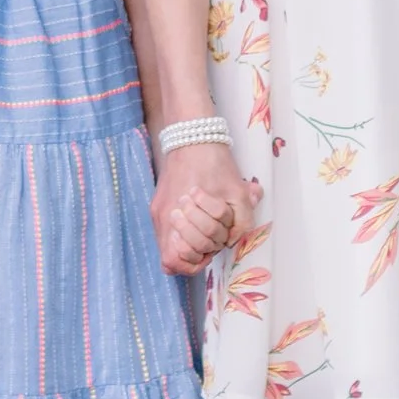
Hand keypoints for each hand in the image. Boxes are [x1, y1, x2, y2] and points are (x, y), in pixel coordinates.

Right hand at [152, 140, 256, 276]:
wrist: (192, 138)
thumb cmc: (216, 165)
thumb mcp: (238, 193)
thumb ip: (241, 222)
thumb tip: (232, 241)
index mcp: (183, 215)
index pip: (176, 259)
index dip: (196, 260)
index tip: (211, 247)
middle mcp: (165, 217)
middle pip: (177, 253)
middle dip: (199, 248)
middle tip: (212, 236)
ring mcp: (158, 212)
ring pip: (167, 247)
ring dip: (187, 244)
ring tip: (201, 232)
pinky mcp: (156, 206)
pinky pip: (164, 234)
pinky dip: (178, 237)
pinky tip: (192, 228)